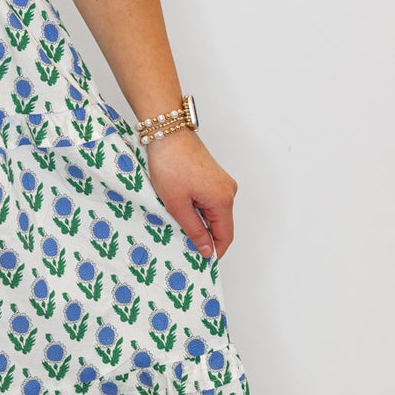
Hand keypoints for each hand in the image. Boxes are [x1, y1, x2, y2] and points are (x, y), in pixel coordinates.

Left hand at [140, 127, 236, 259]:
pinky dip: (196, 209)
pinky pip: (208, 201)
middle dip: (203, 237)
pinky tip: (179, 209)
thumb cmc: (170, 165)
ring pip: (213, 213)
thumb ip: (193, 230)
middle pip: (220, 225)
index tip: (199, 262)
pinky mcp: (212, 176)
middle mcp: (228, 191)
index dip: (213, 252)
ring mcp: (221, 182)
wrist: (167, 132)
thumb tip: (206, 250)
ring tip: (177, 225)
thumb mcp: (177, 204)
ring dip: (198, 222)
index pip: (225, 236)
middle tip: (183, 245)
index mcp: (223, 200)